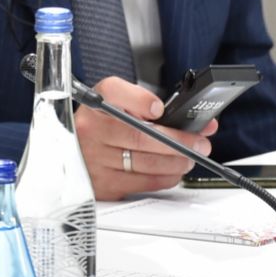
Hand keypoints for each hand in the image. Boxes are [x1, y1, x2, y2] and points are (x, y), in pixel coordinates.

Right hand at [75, 75, 215, 199]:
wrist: (75, 152)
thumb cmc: (101, 128)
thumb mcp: (116, 104)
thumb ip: (148, 105)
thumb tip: (197, 123)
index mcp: (96, 104)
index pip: (115, 93)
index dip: (140, 101)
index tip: (159, 109)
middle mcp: (90, 130)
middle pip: (141, 136)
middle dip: (179, 141)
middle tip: (199, 144)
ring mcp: (94, 159)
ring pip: (146, 163)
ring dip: (176, 162)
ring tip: (187, 158)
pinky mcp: (103, 183)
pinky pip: (143, 183)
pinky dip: (165, 177)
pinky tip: (170, 171)